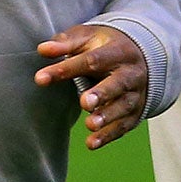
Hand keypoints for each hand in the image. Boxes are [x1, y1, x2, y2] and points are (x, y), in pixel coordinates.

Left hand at [35, 24, 146, 149]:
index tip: (40, 78)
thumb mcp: (87, 38)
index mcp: (118, 51)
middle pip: (118, 83)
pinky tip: (92, 143)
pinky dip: (109, 135)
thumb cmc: (104, 46)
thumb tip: (42, 49)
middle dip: (102, 93)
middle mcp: (131, 73)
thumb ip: (65, 43)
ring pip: (124, 106)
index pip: (92, 60)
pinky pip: (124, 125)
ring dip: (107, 117)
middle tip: (84, 103)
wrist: (140, 56)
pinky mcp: (136, 112)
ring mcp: (136, 93)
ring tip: (90, 124)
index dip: (66, 69)